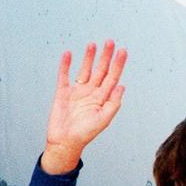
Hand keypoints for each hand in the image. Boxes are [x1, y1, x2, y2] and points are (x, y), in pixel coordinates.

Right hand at [41, 41, 127, 173]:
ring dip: (88, 57)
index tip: (122, 51)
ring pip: (84, 70)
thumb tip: (122, 86)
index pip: (112, 78)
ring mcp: (77, 91)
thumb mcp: (103, 120)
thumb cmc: (85, 134)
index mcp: (102, 99)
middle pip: (100, 70)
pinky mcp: (62, 92)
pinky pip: (64, 76)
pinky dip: (65, 65)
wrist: (65, 142)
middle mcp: (91, 92)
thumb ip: (113, 103)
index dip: (117, 64)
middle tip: (110, 42)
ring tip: (92, 44)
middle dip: (105, 57)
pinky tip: (68, 54)